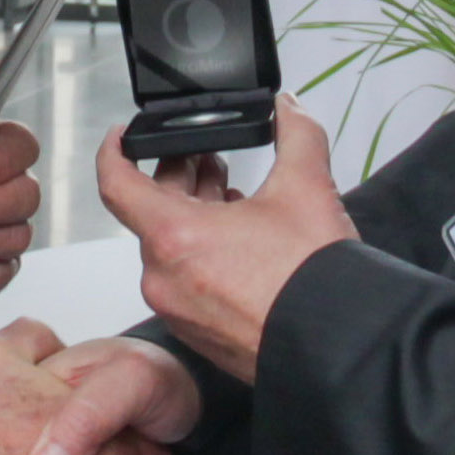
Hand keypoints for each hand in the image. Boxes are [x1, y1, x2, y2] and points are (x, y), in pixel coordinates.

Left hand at [97, 95, 355, 384]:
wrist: (339, 347)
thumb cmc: (313, 281)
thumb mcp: (307, 187)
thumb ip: (296, 132)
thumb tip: (289, 107)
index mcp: (175, 237)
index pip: (116, 185)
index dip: (115, 152)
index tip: (123, 137)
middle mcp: (165, 278)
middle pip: (151, 213)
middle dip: (179, 179)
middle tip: (209, 160)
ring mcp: (179, 311)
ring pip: (170, 249)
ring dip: (194, 217)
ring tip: (232, 199)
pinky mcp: (198, 334)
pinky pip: (184, 283)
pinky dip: (202, 255)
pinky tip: (240, 243)